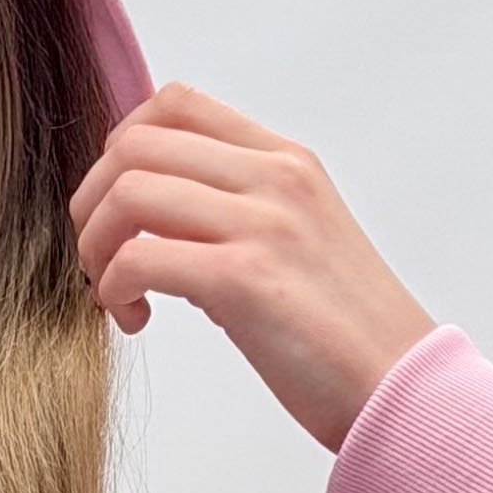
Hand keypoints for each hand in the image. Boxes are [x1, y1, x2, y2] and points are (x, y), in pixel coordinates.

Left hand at [68, 81, 437, 453]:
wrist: (400, 388)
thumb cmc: (345, 335)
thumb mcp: (298, 243)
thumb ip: (236, 216)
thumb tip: (158, 224)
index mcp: (285, 161)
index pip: (175, 104)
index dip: (120, 151)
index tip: (118, 212)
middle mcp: (275, 178)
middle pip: (135, 144)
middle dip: (91, 203)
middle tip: (99, 260)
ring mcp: (263, 224)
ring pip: (129, 193)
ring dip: (95, 247)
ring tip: (113, 294)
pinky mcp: (246, 280)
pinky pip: (139, 258)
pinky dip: (114, 289)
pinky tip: (134, 318)